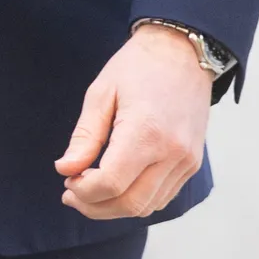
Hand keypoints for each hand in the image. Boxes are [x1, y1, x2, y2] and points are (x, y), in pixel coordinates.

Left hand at [56, 28, 211, 222]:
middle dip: (95, 207)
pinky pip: (163, 196)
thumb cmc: (139, 66)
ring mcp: (187, 160)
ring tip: (91, 191)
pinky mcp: (192, 162)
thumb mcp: (101, 94)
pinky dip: (137, 200)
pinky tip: (117, 186)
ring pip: (147, 206)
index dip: (83, 191)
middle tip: (71, 194)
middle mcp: (172, 152)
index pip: (111, 183)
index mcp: (146, 132)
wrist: (184, 50)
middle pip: (130, 204)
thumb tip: (66, 170)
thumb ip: (84, 137)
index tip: (67, 180)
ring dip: (115, 208)